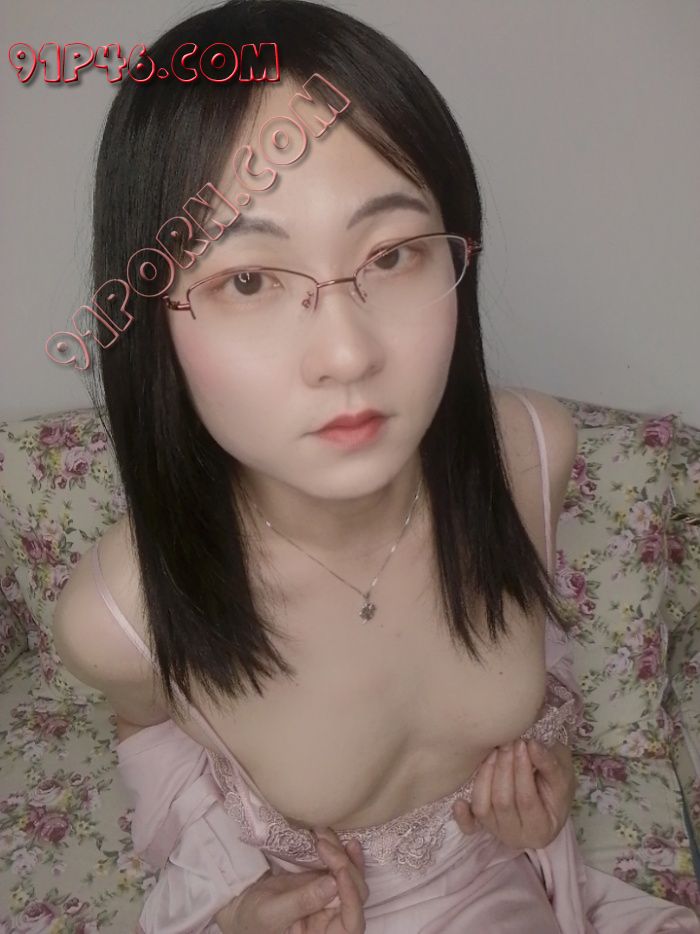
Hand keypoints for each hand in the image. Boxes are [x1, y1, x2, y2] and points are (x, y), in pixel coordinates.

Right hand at [216, 826, 367, 932]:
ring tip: (325, 834)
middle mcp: (334, 920)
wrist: (244, 908)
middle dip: (344, 866)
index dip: (352, 896)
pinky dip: (339, 851)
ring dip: (342, 853)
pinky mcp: (326, 883)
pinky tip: (336, 838)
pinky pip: (340, 867)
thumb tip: (334, 883)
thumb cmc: (255, 920)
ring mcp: (332, 900)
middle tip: (323, 844)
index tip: (339, 871)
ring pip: (351, 876)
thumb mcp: (274, 912)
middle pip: (356, 894)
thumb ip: (303, 901)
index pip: (352, 922)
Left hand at [452, 739, 575, 850]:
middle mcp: (518, 837)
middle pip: (502, 801)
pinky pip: (469, 824)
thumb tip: (532, 745)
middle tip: (507, 743)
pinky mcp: (483, 827)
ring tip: (494, 751)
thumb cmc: (556, 787)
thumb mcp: (562, 776)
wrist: (547, 799)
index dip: (522, 770)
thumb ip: (549, 764)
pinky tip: (460, 801)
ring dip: (486, 775)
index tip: (523, 743)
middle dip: (503, 768)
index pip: (526, 799)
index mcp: (542, 829)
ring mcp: (497, 832)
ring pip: (484, 807)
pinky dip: (463, 815)